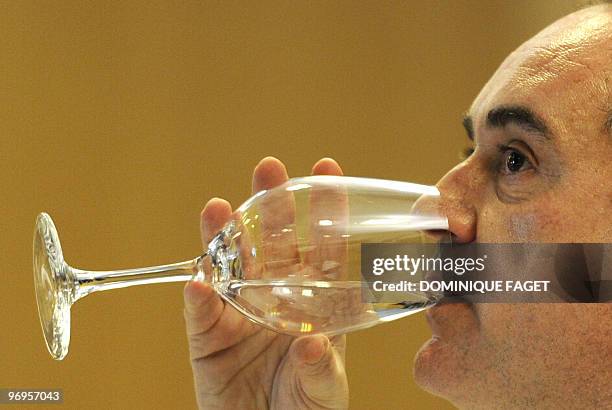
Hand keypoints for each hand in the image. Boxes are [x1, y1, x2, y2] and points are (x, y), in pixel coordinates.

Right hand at [184, 157, 348, 409]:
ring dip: (223, 237)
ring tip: (218, 209)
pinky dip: (198, 297)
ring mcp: (239, 313)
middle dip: (271, 206)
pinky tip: (198, 278)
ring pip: (230, 266)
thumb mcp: (325, 392)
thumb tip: (313, 343)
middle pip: (272, 245)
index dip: (324, 211)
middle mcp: (274, 298)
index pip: (321, 248)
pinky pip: (201, 313)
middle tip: (269, 169)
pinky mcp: (207, 337)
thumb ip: (321, 369)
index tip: (326, 172)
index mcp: (312, 302)